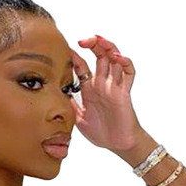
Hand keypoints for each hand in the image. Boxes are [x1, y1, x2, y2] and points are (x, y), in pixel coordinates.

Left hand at [70, 35, 142, 152]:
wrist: (117, 144)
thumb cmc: (101, 133)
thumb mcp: (78, 119)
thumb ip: (70, 106)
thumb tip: (57, 95)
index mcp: (90, 89)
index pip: (82, 67)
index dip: (75, 56)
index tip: (66, 49)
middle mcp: (102, 84)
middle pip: (100, 56)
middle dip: (93, 44)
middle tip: (83, 40)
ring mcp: (114, 86)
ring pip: (114, 59)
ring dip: (108, 47)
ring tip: (99, 40)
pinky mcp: (125, 92)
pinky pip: (129, 73)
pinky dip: (125, 62)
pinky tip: (117, 58)